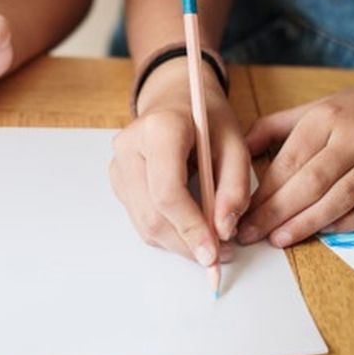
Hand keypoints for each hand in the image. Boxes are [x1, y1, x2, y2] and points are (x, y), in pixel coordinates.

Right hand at [109, 61, 250, 264]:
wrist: (176, 99)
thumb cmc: (206, 119)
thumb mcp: (235, 144)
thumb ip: (235, 187)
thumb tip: (224, 230)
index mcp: (158, 130)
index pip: (167, 191)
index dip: (191, 227)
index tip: (214, 252)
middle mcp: (128, 147)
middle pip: (153, 215)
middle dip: (187, 242)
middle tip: (220, 254)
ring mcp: (118, 166)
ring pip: (144, 224)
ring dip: (178, 243)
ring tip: (210, 242)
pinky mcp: (118, 182)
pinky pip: (141, 220)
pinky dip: (168, 233)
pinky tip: (189, 227)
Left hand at [237, 75, 353, 246]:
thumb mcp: (318, 107)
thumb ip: (275, 127)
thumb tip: (237, 151)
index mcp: (327, 118)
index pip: (288, 161)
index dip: (262, 191)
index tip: (240, 211)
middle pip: (309, 184)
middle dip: (275, 213)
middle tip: (250, 234)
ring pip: (339, 199)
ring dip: (306, 224)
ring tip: (278, 239)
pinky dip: (347, 224)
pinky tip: (323, 233)